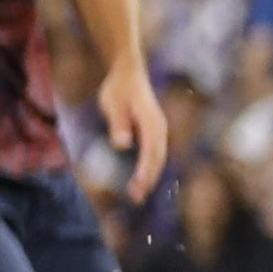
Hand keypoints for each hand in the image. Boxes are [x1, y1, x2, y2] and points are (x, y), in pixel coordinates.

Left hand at [99, 51, 167, 201]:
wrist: (128, 73)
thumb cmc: (118, 88)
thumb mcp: (113, 103)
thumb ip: (118, 123)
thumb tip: (122, 144)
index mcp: (151, 122)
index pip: (151, 151)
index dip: (146, 170)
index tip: (138, 186)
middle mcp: (159, 128)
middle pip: (158, 158)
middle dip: (149, 179)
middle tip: (137, 198)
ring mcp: (158, 130)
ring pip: (158, 158)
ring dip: (150, 176)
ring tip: (138, 195)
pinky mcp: (153, 132)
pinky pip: (154, 154)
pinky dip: (149, 168)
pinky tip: (141, 180)